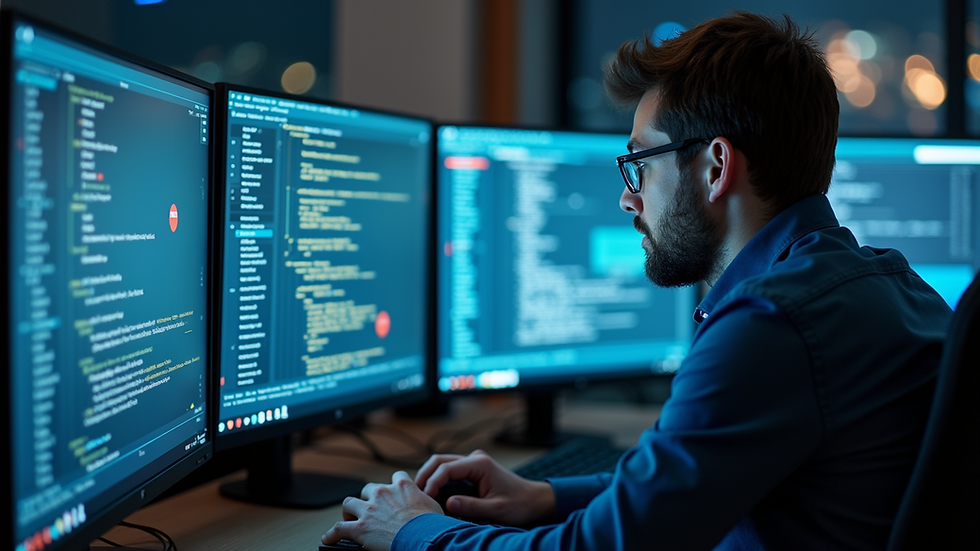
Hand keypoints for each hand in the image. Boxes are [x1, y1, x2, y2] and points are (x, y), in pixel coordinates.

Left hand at [321, 471, 442, 550]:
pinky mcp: (359, 528)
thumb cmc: (430, 524)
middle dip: (368, 497)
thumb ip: (424, 500)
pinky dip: (332, 534)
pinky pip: (338, 528)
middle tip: (370, 508)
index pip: (396, 476)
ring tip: (350, 518)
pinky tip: (328, 538)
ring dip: (349, 510)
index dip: (394, 484)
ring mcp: (369, 510)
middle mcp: (382, 494)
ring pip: (349, 503)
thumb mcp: (433, 505)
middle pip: (369, 488)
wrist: (422, 537)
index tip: (394, 490)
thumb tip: (427, 505)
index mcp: (402, 486)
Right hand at [415, 449, 555, 526]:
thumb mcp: (495, 509)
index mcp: (480, 464)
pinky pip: (449, 471)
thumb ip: (470, 506)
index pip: (446, 468)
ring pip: (442, 464)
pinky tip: (431, 494)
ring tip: (420, 495)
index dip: (432, 482)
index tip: (425, 498)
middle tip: (414, 494)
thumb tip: (447, 504)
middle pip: (439, 461)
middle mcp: (475, 458)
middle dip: (425, 476)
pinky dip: (438, 480)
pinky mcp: (472, 469)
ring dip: (429, 477)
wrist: (534, 500)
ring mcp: (473, 462)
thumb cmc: (519, 504)